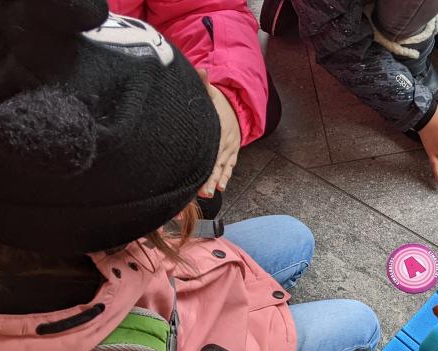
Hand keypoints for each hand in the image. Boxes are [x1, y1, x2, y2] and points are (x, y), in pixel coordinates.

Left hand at [197, 69, 240, 197]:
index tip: (201, 169)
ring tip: (208, 193)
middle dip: (211, 177)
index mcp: (221, 127)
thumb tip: (201, 70)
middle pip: (218, 161)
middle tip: (203, 190)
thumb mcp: (211, 92)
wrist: (235, 108)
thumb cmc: (218, 102)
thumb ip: (204, 83)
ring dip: (216, 181)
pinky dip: (223, 178)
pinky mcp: (230, 155)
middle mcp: (227, 141)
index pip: (214, 144)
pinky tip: (218, 188)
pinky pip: (228, 168)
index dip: (208, 158)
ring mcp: (230, 150)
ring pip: (223, 168)